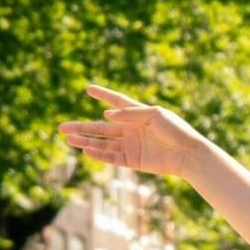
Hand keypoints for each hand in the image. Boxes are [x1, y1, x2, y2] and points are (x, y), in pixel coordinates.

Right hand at [58, 85, 201, 177]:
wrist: (188, 153)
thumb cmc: (175, 130)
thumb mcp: (154, 114)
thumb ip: (130, 113)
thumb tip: (106, 114)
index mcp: (138, 114)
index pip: (116, 101)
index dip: (103, 94)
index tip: (89, 88)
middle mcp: (131, 129)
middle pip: (101, 128)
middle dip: (81, 127)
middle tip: (61, 127)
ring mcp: (130, 145)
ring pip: (102, 143)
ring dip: (85, 142)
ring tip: (68, 139)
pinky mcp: (133, 160)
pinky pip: (112, 157)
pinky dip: (99, 154)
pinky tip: (86, 150)